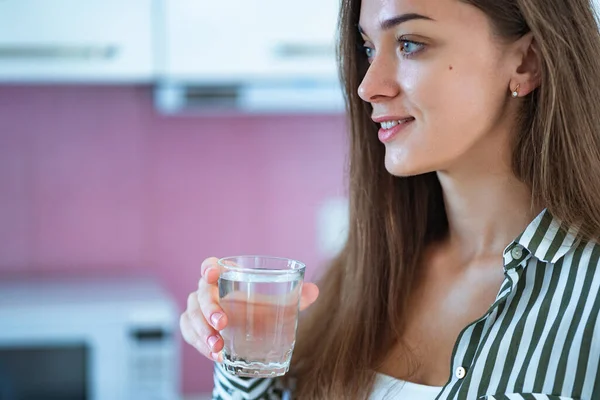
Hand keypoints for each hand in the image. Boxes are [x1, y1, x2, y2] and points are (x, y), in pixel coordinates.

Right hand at [179, 256, 319, 361]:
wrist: (247, 334)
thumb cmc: (258, 310)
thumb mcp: (276, 304)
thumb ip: (295, 297)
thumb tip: (314, 291)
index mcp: (225, 278)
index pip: (211, 266)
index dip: (208, 267)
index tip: (212, 273)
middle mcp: (207, 291)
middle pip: (200, 294)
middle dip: (209, 309)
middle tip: (222, 323)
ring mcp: (197, 310)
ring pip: (191, 316)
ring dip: (203, 332)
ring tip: (218, 347)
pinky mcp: (193, 328)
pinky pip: (189, 334)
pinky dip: (200, 345)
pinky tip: (216, 355)